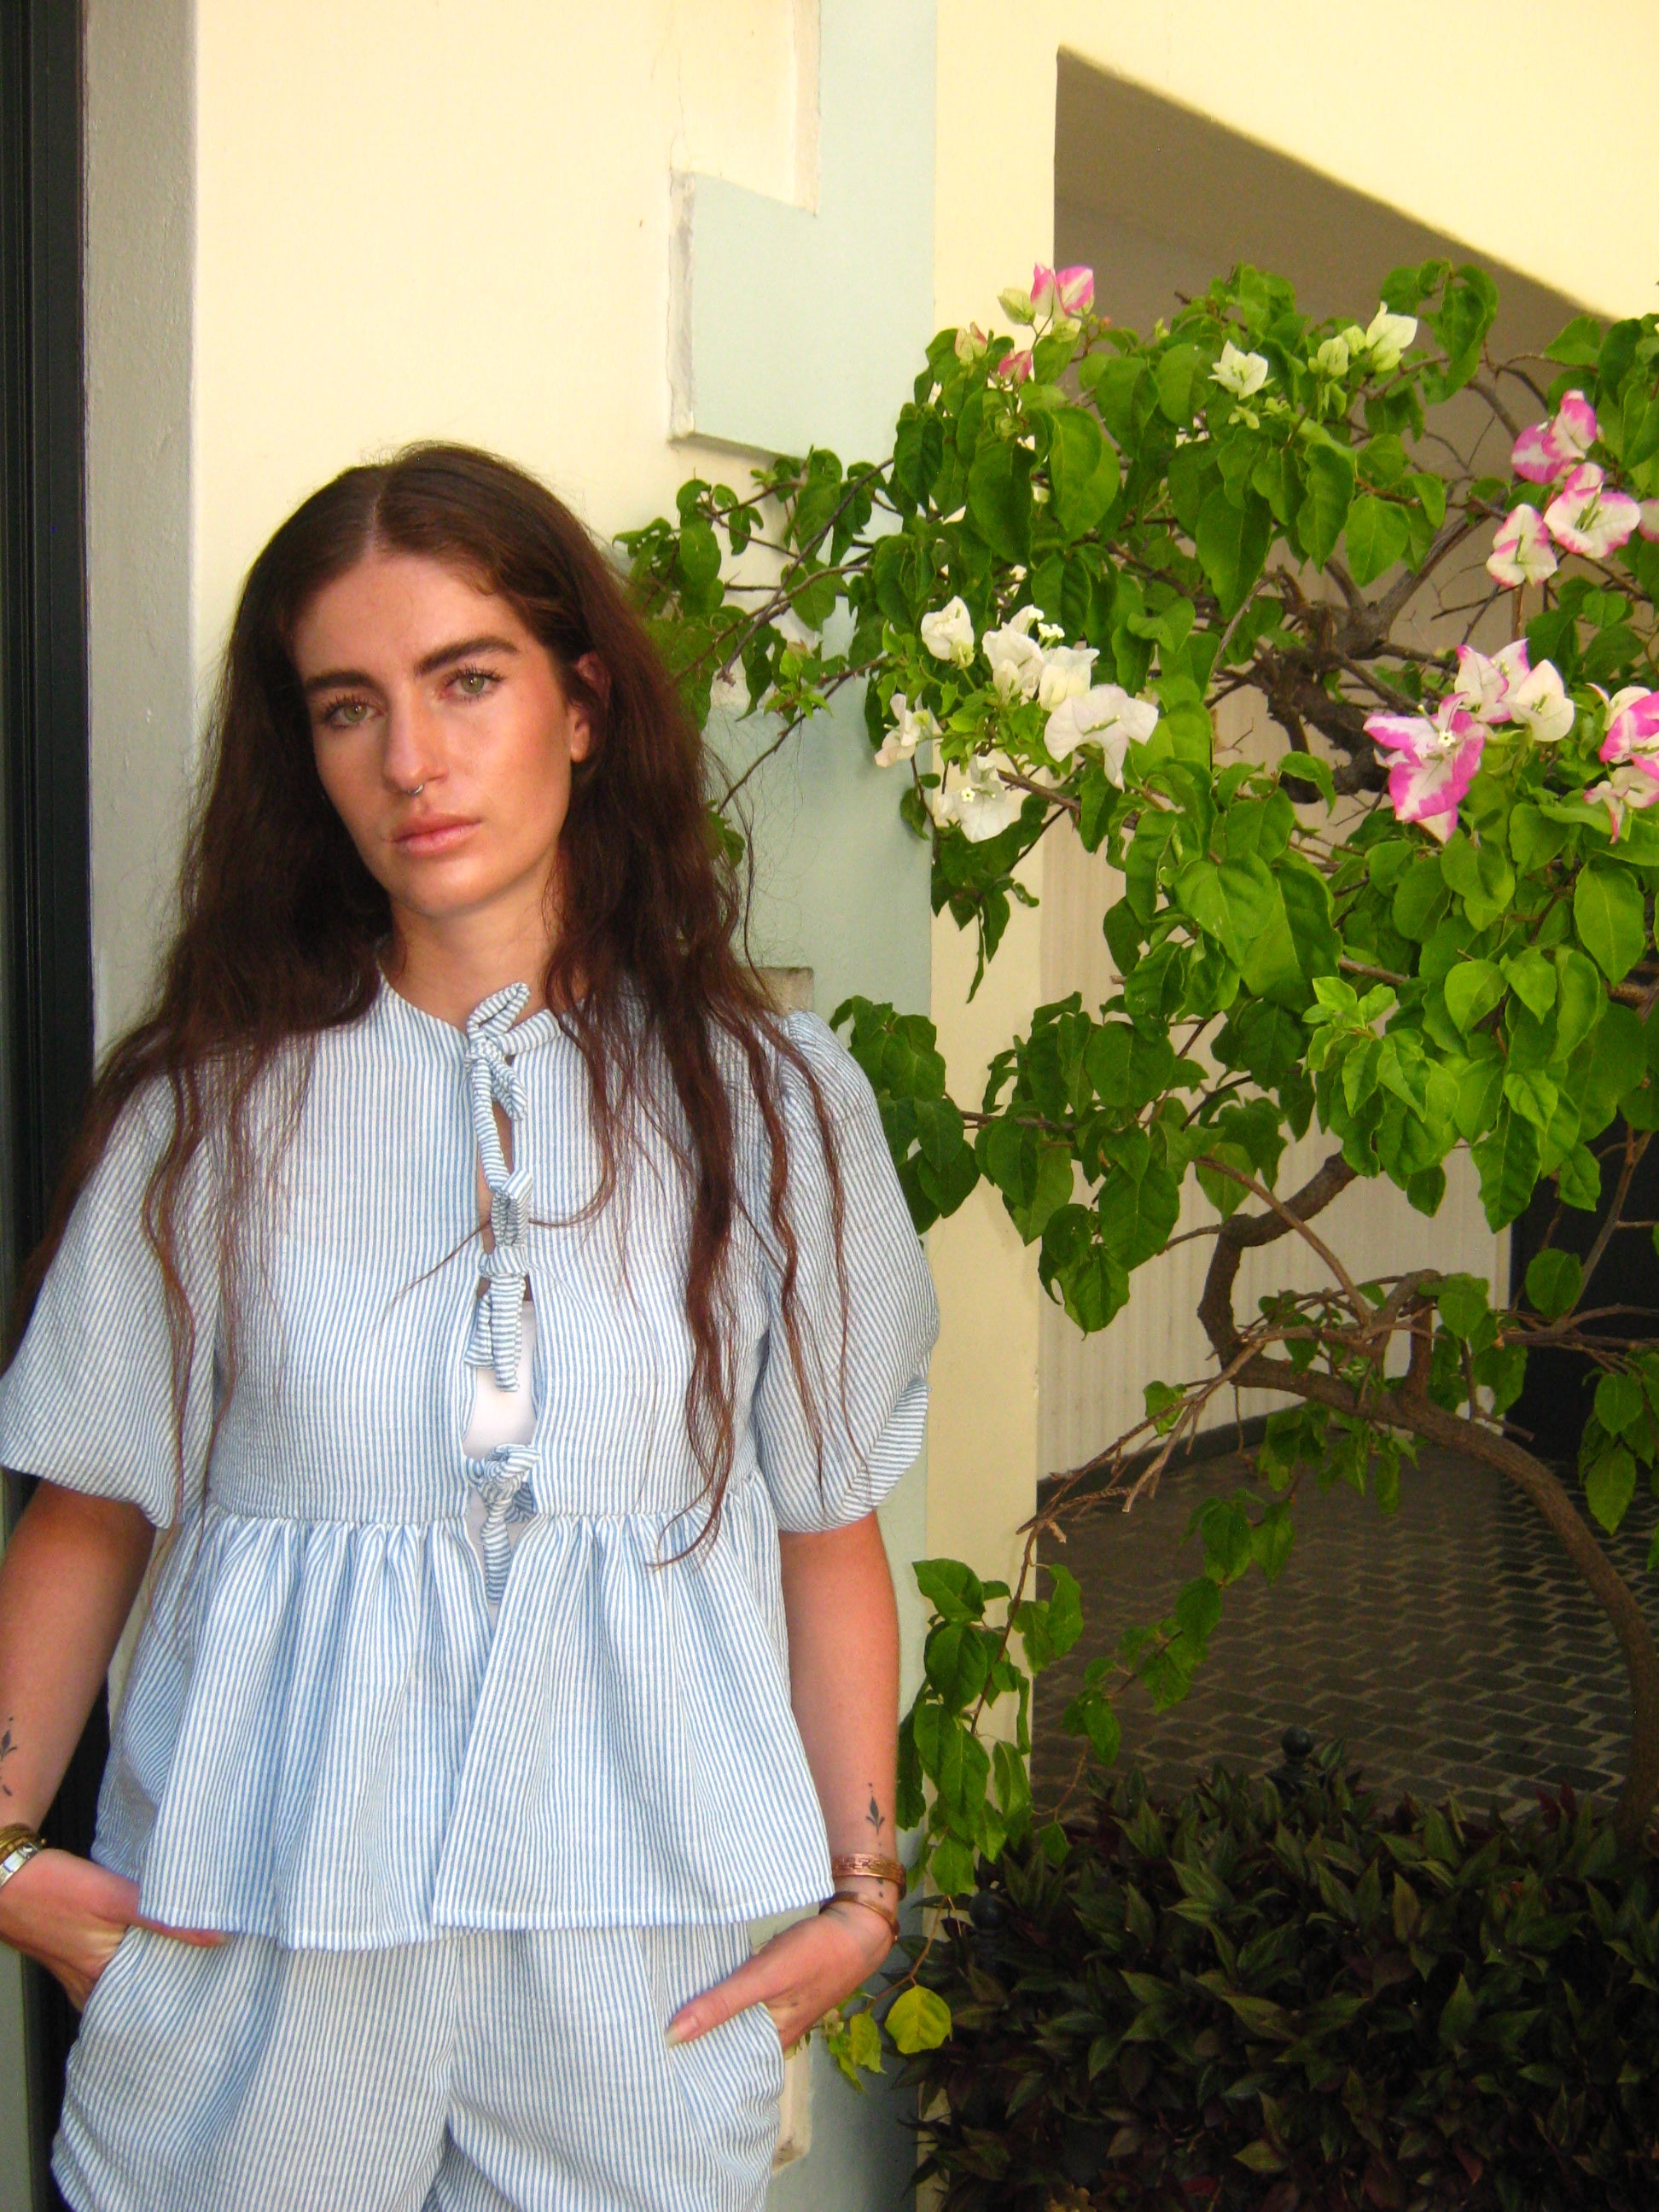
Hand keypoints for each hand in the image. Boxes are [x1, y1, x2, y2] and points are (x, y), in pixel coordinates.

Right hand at [0, 1848, 222, 2009]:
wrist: (6, 1876)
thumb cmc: (53, 1889)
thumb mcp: (114, 1899)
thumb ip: (164, 1918)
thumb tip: (217, 1936)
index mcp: (101, 1982)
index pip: (156, 2001)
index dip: (189, 1991)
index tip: (221, 1980)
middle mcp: (90, 1987)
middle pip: (144, 1990)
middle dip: (176, 1978)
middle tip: (217, 1966)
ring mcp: (81, 1974)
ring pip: (129, 1976)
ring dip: (156, 1963)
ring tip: (194, 1950)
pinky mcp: (77, 1955)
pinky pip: (114, 1963)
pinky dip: (135, 1953)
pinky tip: (153, 1937)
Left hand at [667, 1898, 894, 2053]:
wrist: (854, 1927)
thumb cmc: (814, 1954)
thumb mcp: (764, 1978)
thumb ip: (722, 2004)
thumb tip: (672, 2036)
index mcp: (771, 2043)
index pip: (722, 2067)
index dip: (689, 2064)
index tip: (650, 2060)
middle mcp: (771, 2033)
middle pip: (724, 2043)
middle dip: (691, 2039)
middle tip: (643, 2033)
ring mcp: (774, 2010)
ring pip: (731, 2020)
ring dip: (704, 2015)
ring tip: (659, 2012)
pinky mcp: (774, 1989)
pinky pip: (740, 2001)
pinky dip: (720, 1996)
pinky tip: (697, 1987)